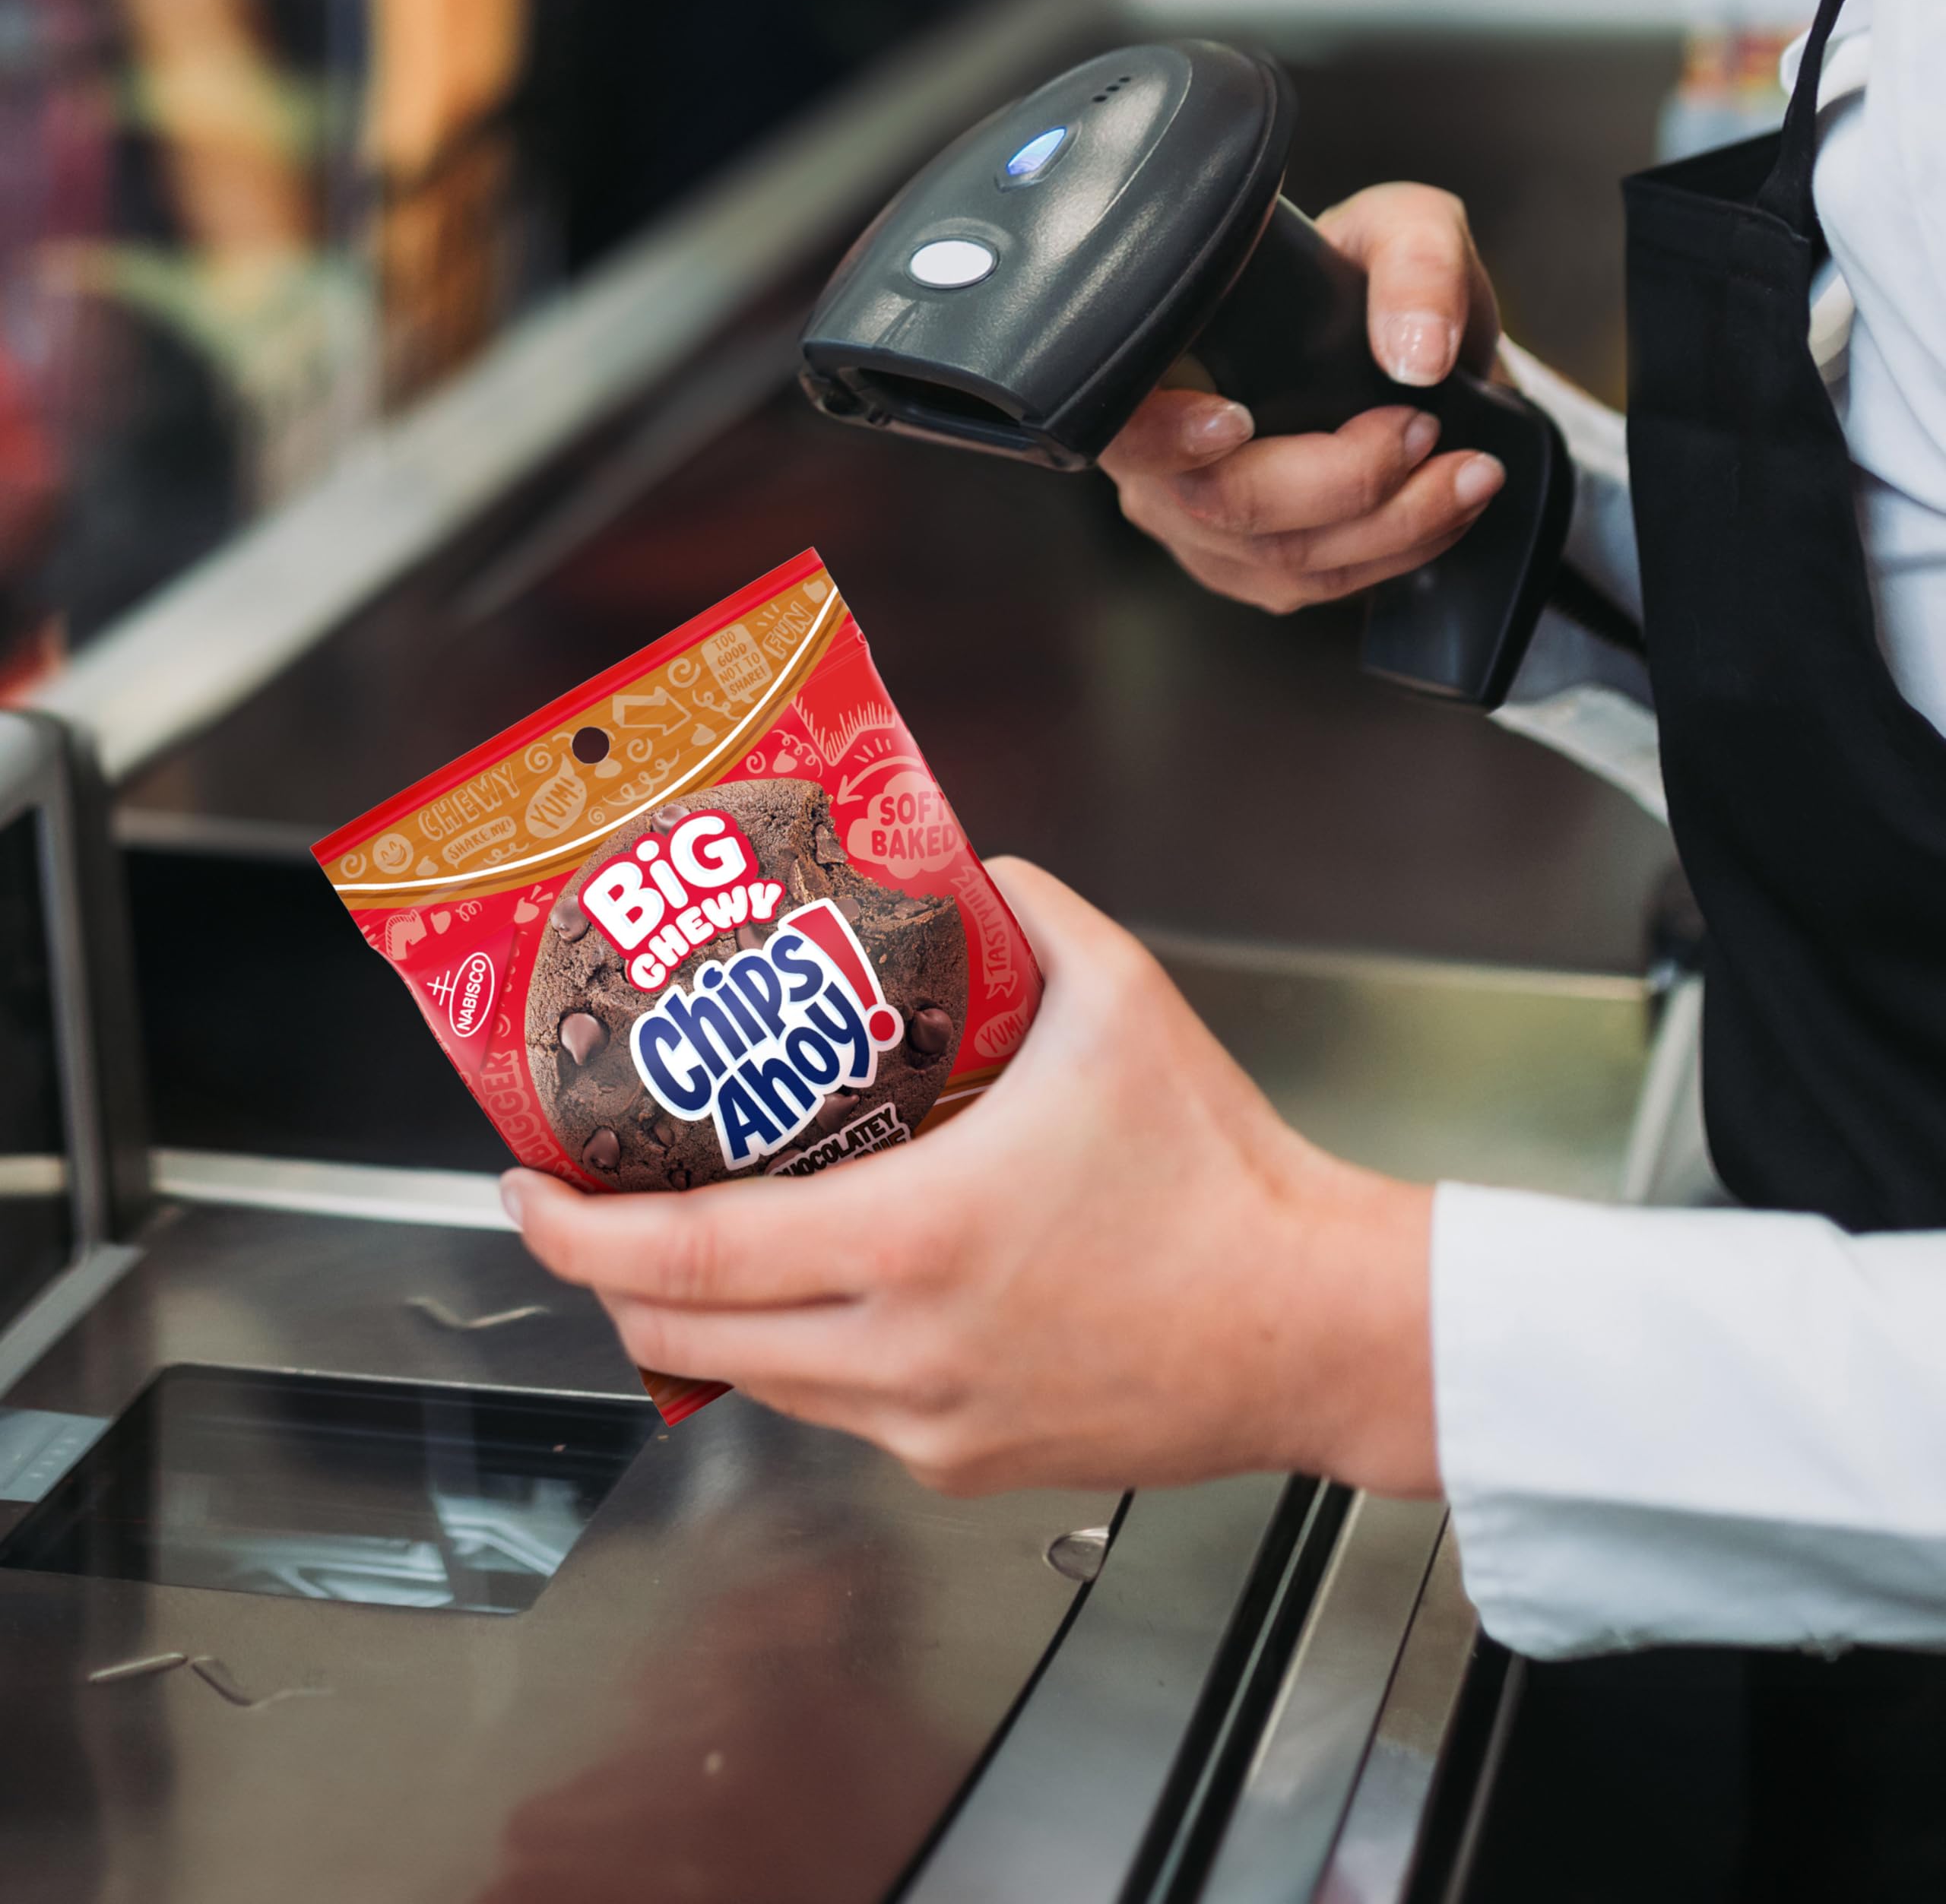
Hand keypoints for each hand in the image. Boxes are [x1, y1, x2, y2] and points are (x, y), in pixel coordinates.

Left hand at [503, 858, 1436, 1498]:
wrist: (1312, 1325)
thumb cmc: (1221, 1179)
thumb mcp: (1121, 1002)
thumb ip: (1026, 913)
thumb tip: (964, 873)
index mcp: (912, 1238)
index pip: (680, 1258)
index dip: (574, 1232)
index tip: (526, 1188)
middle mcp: (899, 1351)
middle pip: (684, 1339)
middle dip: (612, 1280)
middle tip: (596, 1210)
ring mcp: (929, 1423)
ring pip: (757, 1386)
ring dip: (705, 1319)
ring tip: (705, 1243)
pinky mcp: (967, 1463)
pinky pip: (842, 1415)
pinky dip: (803, 1358)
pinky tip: (834, 1297)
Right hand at [1100, 182, 1507, 613]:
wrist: (1387, 348)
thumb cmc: (1365, 283)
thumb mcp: (1401, 229)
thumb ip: (1416, 263)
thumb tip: (1418, 355)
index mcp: (1154, 369)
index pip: (1119, 423)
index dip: (1165, 438)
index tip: (1238, 421)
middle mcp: (1157, 462)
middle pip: (1222, 506)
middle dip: (1343, 482)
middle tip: (1425, 429)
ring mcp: (1197, 527)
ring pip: (1280, 561)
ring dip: (1391, 527)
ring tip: (1469, 474)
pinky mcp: (1248, 571)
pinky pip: (1315, 586)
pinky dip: (1394, 555)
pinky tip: (1443, 511)